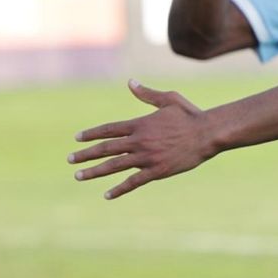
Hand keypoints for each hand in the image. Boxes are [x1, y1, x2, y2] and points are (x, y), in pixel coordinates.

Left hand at [69, 81, 215, 198]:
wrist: (208, 134)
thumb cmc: (190, 114)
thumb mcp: (169, 99)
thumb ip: (147, 94)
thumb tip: (130, 82)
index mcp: (140, 124)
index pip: (109, 130)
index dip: (91, 134)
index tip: (77, 139)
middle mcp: (139, 141)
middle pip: (106, 148)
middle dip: (86, 154)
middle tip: (70, 159)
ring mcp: (147, 157)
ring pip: (114, 165)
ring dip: (94, 171)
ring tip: (79, 176)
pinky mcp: (157, 171)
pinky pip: (133, 182)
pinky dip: (119, 189)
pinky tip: (107, 194)